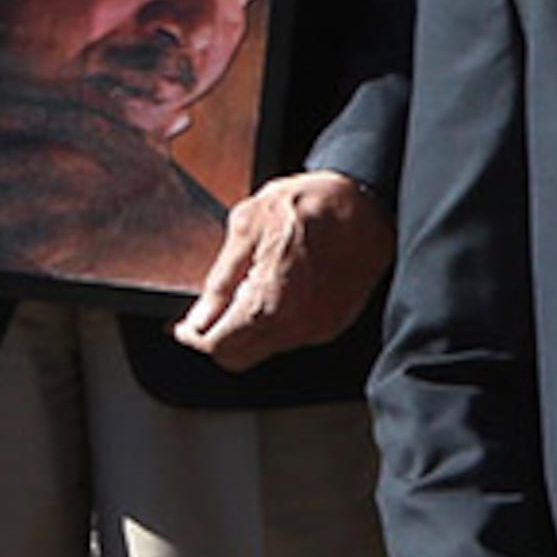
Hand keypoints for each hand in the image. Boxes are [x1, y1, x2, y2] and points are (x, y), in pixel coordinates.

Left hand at [174, 168, 390, 368]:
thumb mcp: (248, 225)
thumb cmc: (312, 201)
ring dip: (249, 329)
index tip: (188, 325)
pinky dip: (277, 323)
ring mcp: (321, 326)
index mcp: (270, 301)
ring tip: (252, 289)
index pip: (217, 346)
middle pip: (240, 357)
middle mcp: (299, 324)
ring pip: (266, 349)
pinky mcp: (337, 322)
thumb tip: (200, 315)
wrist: (369, 199)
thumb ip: (220, 279)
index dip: (194, 336)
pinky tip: (279, 290)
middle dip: (219, 336)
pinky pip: (293, 337)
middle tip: (214, 310)